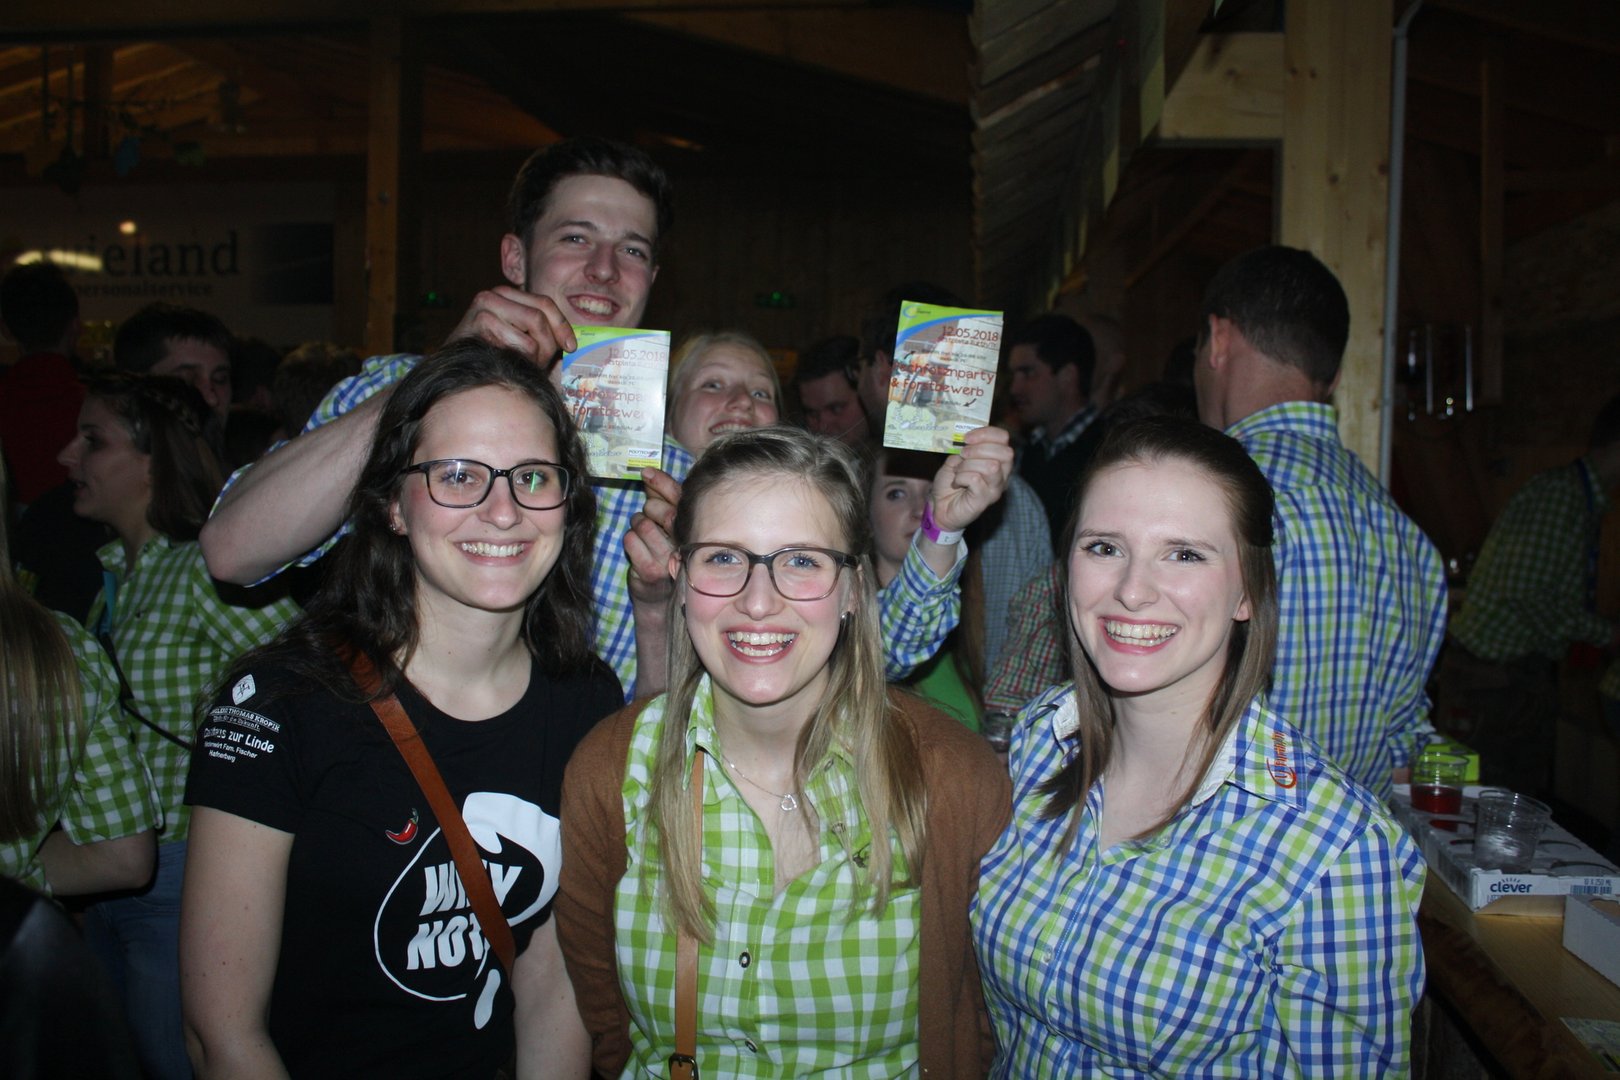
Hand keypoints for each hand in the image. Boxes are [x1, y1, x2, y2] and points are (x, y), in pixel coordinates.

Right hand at [446, 285, 576, 372]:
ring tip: (524, 364)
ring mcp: (486, 304)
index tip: (571, 347)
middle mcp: (495, 293)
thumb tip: (572, 342)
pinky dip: (523, 359)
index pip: (545, 303)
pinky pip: (520, 342)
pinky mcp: (480, 320)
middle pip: (541, 314)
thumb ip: (540, 333)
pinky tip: (508, 364)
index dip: (562, 325)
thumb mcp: (519, 341)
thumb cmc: (491, 358)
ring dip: (537, 353)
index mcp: (507, 295)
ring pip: (534, 325)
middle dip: (549, 343)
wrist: (454, 370)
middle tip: (543, 362)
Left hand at [624, 468, 682, 606]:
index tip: (646, 473)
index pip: (680, 500)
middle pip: (663, 512)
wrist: (660, 594)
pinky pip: (631, 541)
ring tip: (642, 532)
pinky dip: (629, 540)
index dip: (662, 483)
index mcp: (693, 528)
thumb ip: (661, 500)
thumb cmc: (663, 553)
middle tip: (648, 514)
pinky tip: (636, 547)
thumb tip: (648, 475)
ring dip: (637, 524)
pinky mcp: (651, 571)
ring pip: (643, 525)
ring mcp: (669, 559)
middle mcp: (686, 544)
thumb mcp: (667, 525)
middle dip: (649, 508)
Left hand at [929, 426, 1012, 531]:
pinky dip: (961, 477)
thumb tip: (968, 440)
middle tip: (962, 455)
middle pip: (1006, 452)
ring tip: (958, 471)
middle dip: (979, 449)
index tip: (966, 438)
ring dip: (968, 465)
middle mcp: (1003, 474)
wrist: (940, 506)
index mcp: (998, 459)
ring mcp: (996, 488)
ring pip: (992, 466)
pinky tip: (957, 483)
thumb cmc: (950, 482)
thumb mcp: (955, 459)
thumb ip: (965, 449)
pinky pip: (976, 479)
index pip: (1003, 438)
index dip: (985, 433)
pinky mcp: (985, 500)